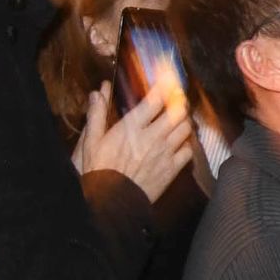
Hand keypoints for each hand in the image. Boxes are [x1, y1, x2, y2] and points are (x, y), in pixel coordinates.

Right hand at [74, 82, 195, 202]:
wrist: (110, 203)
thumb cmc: (97, 171)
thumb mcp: (91, 141)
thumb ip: (97, 113)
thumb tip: (100, 90)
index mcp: (131, 127)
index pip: (155, 99)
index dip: (165, 84)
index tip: (169, 76)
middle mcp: (152, 137)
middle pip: (178, 111)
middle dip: (180, 101)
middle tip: (177, 98)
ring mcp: (164, 154)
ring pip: (186, 129)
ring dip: (185, 121)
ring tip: (179, 118)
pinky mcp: (171, 170)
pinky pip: (188, 151)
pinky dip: (187, 144)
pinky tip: (181, 142)